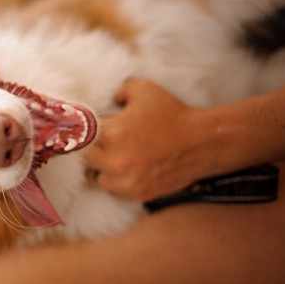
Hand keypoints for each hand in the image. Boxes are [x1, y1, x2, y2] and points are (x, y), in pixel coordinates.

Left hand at [86, 78, 211, 200]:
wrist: (202, 142)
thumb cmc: (172, 114)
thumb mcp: (144, 89)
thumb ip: (119, 90)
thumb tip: (108, 99)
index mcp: (112, 134)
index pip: (82, 136)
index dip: (86, 132)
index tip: (92, 130)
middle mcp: (114, 161)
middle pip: (86, 159)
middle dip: (93, 150)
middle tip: (104, 144)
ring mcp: (125, 181)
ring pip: (97, 178)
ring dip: (102, 168)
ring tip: (116, 157)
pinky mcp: (136, 194)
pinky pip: (115, 190)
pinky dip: (117, 181)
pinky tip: (129, 169)